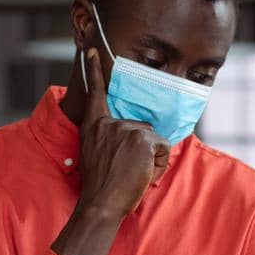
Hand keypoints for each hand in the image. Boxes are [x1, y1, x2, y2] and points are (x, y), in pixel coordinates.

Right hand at [77, 47, 168, 215]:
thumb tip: (125, 139)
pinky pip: (163, 149)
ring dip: (151, 159)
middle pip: (141, 127)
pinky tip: (143, 175)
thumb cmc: (99, 187)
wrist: (100, 204)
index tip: (92, 50)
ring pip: (153, 140)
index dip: (93, 70)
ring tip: (133, 174)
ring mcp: (127, 129)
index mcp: (94, 126)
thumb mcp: (94, 155)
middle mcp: (109, 123)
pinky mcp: (144, 140)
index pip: (96, 93)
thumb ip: (106, 140)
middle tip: (126, 170)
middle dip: (142, 149)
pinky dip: (158, 166)